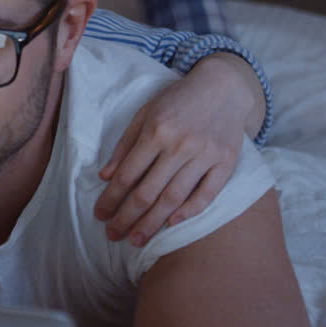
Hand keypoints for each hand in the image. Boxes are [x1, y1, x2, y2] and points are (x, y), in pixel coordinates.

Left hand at [93, 54, 259, 245]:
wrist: (223, 87)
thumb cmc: (177, 101)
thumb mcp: (145, 114)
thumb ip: (125, 145)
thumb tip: (105, 176)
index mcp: (156, 131)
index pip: (127, 175)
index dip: (111, 198)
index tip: (100, 215)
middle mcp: (180, 145)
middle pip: (148, 192)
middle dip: (127, 217)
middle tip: (113, 235)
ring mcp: (205, 155)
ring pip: (174, 198)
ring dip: (153, 223)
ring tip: (137, 239)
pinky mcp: (226, 162)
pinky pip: (206, 194)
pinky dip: (189, 211)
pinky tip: (171, 224)